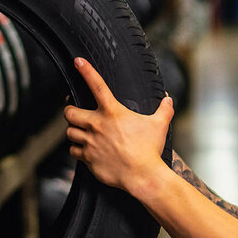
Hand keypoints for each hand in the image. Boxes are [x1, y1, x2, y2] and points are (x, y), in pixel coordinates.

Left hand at [64, 57, 173, 196]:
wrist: (142, 175)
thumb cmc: (149, 149)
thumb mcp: (159, 125)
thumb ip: (163, 110)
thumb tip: (168, 100)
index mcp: (112, 112)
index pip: (96, 85)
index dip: (86, 70)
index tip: (77, 61)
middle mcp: (97, 125)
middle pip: (70, 112)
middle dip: (70, 111)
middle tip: (76, 113)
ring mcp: (90, 142)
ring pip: (69, 132)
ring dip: (74, 131)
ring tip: (81, 132)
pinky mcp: (88, 158)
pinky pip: (74, 151)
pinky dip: (77, 149)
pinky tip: (85, 150)